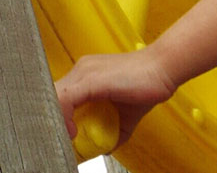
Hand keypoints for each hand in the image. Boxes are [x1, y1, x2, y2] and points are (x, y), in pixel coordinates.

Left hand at [55, 48, 177, 148]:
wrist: (166, 68)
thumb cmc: (149, 84)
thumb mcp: (126, 114)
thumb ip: (114, 130)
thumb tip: (107, 148)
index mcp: (87, 76)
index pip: (58, 98)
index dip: (57, 119)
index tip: (66, 137)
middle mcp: (82, 70)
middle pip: (50, 97)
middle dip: (53, 123)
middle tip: (63, 142)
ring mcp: (85, 72)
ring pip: (52, 98)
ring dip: (55, 123)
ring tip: (67, 138)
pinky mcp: (91, 78)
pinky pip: (64, 99)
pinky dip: (63, 118)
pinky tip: (73, 131)